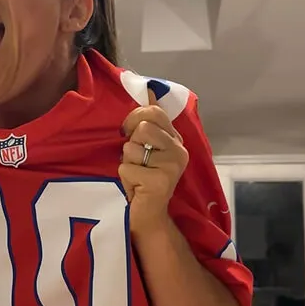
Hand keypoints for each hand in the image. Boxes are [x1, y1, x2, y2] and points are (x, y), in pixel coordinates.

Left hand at [118, 89, 188, 234]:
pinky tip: (135, 188)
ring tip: (136, 176)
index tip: (129, 132)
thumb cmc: (142, 179)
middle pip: (143, 127)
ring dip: (127, 162)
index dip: (135, 118)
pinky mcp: (160, 182)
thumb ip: (148, 121)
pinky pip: (126, 168)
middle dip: (131, 144)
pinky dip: (125, 178)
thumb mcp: (146, 147)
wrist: (148, 216)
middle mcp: (179, 151)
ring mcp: (172, 166)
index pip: (154, 112)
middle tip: (137, 161)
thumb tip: (148, 89)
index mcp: (176, 140)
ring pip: (131, 147)